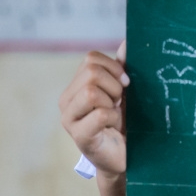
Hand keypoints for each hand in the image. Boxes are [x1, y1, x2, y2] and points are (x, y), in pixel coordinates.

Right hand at [60, 42, 128, 176]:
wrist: (127, 154)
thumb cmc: (125, 121)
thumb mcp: (125, 90)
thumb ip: (123, 66)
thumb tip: (129, 40)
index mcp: (75, 85)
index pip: (91, 59)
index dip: (114, 68)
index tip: (125, 85)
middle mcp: (66, 100)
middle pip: (91, 73)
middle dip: (114, 86)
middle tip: (118, 103)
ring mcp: (69, 119)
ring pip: (91, 91)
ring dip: (113, 102)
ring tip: (114, 114)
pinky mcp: (78, 136)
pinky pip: (100, 114)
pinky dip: (114, 118)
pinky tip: (113, 127)